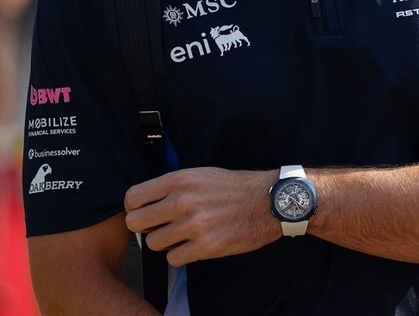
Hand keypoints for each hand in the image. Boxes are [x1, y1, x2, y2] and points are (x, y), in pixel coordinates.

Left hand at [125, 167, 277, 266]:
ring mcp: (194, 225)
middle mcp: (183, 201)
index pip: (132, 198)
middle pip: (135, 223)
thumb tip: (146, 203)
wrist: (271, 201)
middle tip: (160, 227)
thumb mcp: (202, 174)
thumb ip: (173, 186)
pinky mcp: (205, 246)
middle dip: (145, 227)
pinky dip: (181, 254)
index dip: (135, 207)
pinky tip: (194, 245)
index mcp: (180, 180)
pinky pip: (173, 259)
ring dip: (165, 242)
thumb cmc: (236, 187)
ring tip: (182, 235)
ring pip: (153, 244)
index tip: (146, 211)